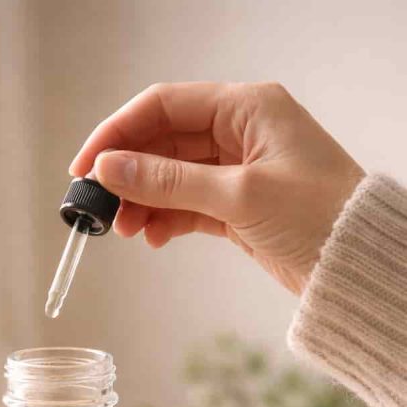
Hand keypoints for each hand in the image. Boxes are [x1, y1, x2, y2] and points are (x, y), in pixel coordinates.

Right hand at [70, 82, 364, 293]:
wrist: (356, 264)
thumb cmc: (317, 217)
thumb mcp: (238, 195)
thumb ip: (169, 181)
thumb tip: (110, 168)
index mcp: (246, 108)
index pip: (163, 106)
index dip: (118, 133)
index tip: (85, 166)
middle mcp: (240, 131)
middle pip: (163, 142)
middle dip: (128, 174)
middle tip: (99, 207)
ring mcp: (238, 169)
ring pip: (172, 176)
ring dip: (143, 201)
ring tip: (126, 231)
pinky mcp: (238, 205)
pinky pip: (187, 204)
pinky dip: (166, 219)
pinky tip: (153, 238)